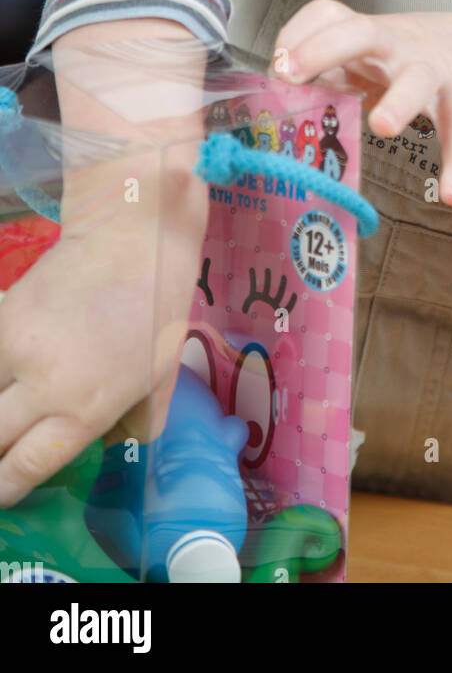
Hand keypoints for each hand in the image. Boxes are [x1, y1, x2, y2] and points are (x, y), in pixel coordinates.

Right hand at [0, 19, 209, 506]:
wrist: (132, 236)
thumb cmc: (156, 308)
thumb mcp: (160, 377)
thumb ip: (136, 424)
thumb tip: (109, 444)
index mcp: (83, 408)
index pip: (22, 469)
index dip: (7, 489)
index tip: (7, 491)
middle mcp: (39, 386)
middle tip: (4, 456)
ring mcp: (12, 348)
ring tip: (9, 410)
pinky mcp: (0, 315)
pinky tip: (11, 374)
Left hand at [270, 0, 451, 205]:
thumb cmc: (409, 56)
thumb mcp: (367, 54)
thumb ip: (326, 72)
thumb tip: (275, 102)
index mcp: (368, 33)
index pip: (326, 15)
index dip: (297, 36)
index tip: (277, 66)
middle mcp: (398, 45)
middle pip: (362, 33)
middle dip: (325, 49)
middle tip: (293, 73)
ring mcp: (434, 71)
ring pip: (417, 81)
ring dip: (400, 102)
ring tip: (383, 128)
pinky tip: (450, 195)